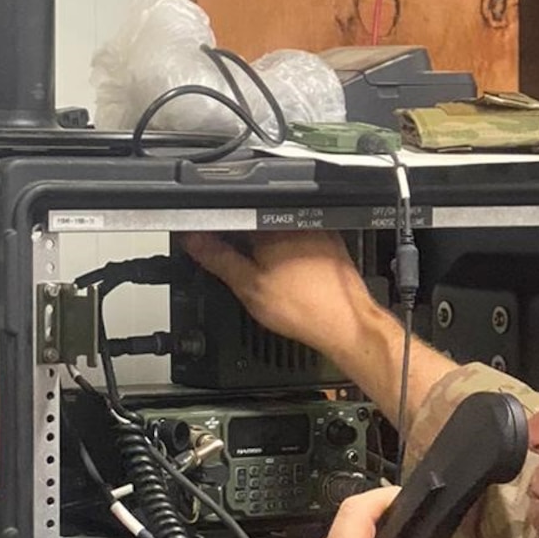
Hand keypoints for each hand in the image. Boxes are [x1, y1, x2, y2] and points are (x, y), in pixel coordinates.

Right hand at [182, 231, 381, 366]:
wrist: (345, 323)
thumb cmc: (304, 308)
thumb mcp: (248, 286)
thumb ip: (218, 259)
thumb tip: (194, 241)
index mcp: (271, 225)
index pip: (232, 214)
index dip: (214, 227)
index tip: (204, 239)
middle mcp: (294, 222)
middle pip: (254, 219)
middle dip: (238, 235)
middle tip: (228, 258)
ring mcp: (314, 230)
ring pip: (276, 228)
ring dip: (261, 242)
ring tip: (258, 269)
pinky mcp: (329, 243)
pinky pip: (297, 239)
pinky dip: (284, 250)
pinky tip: (284, 273)